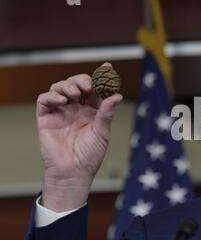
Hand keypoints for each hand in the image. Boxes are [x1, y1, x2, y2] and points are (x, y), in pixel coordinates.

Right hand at [37, 63, 122, 211]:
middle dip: (82, 80)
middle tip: (88, 86)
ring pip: (60, 87)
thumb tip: (117, 95)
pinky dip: (52, 95)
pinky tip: (62, 101)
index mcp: (93, 110)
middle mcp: (76, 108)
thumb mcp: (102, 132)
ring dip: (68, 85)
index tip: (107, 67)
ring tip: (76, 95)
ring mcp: (61, 111)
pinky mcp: (46, 117)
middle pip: (77, 84)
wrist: (74, 172)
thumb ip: (106, 113)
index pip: (96, 89)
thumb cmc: (90, 155)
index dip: (101, 77)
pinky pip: (44, 100)